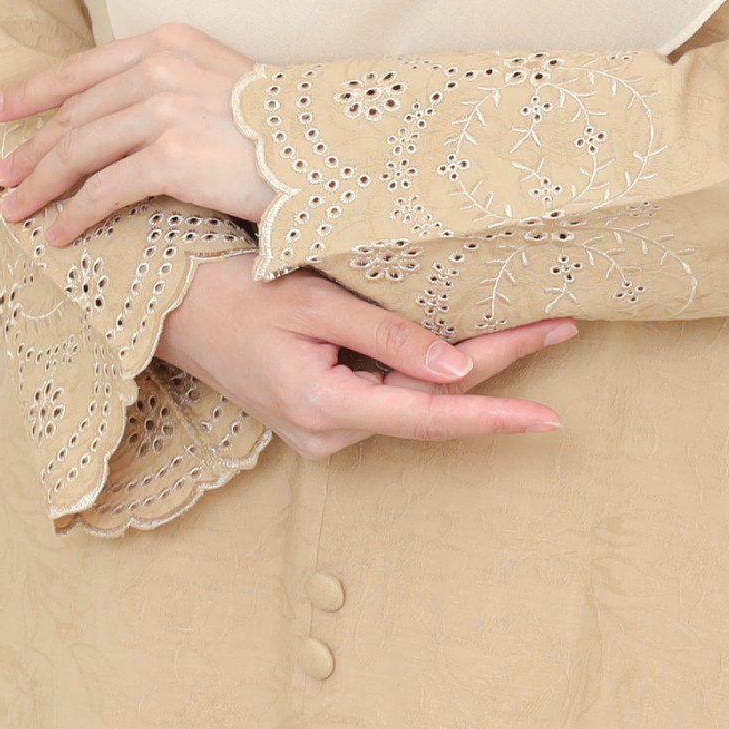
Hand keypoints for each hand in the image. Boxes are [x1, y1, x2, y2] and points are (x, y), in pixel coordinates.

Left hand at [0, 24, 267, 246]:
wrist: (330, 153)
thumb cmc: (282, 132)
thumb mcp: (220, 85)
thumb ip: (171, 87)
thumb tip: (125, 118)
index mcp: (168, 42)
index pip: (84, 68)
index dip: (34, 92)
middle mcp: (160, 67)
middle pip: (73, 113)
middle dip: (30, 149)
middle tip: (1, 179)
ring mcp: (164, 110)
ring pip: (78, 151)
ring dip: (41, 186)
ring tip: (17, 212)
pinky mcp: (172, 156)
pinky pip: (104, 190)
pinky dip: (74, 215)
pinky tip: (58, 235)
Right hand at [159, 255, 573, 460]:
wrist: (167, 310)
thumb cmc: (229, 293)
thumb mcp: (311, 302)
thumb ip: (386, 335)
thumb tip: (459, 373)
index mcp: (324, 408)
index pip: (431, 417)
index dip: (496, 413)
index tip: (550, 415)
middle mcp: (328, 435)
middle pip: (433, 409)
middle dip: (499, 375)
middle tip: (562, 329)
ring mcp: (323, 432)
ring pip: (414, 405)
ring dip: (469, 372)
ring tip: (533, 328)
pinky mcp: (320, 417)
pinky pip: (389, 398)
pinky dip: (429, 373)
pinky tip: (471, 342)